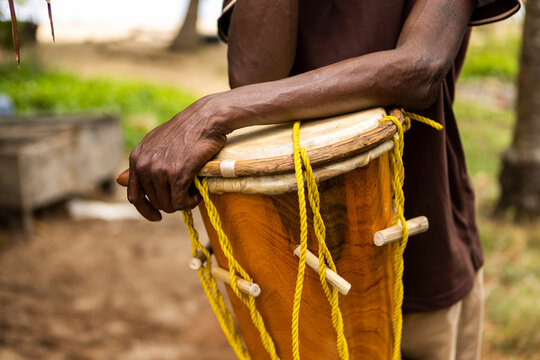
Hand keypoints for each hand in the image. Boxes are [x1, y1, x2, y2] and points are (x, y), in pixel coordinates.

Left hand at [127, 95, 228, 220]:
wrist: (206, 119)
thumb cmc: (185, 131)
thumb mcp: (156, 144)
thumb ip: (140, 164)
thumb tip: (118, 180)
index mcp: (136, 158)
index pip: (134, 196)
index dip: (145, 210)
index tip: (157, 216)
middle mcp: (144, 165)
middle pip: (154, 202)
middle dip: (172, 202)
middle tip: (187, 193)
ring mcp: (159, 170)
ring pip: (168, 205)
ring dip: (183, 203)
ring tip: (194, 191)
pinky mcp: (177, 175)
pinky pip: (181, 202)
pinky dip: (191, 202)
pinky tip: (198, 193)